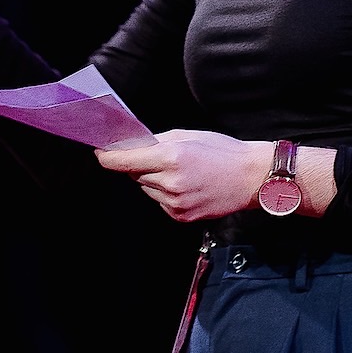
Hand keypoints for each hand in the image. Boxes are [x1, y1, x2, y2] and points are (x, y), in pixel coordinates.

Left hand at [95, 129, 269, 222]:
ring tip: (180, 171)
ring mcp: (175, 203)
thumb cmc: (223, 152)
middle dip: (139, 164)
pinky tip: (186, 185)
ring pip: (146, 188)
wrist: (251, 179)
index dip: (107, 156)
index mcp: (171, 157)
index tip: (100, 152)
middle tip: (159, 156)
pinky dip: (164, 192)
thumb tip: (131, 145)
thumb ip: (157, 141)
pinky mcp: (180, 216)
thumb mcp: (189, 136)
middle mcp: (170, 182)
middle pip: (133, 174)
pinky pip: (159, 201)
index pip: (123, 161)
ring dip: (153, 179)